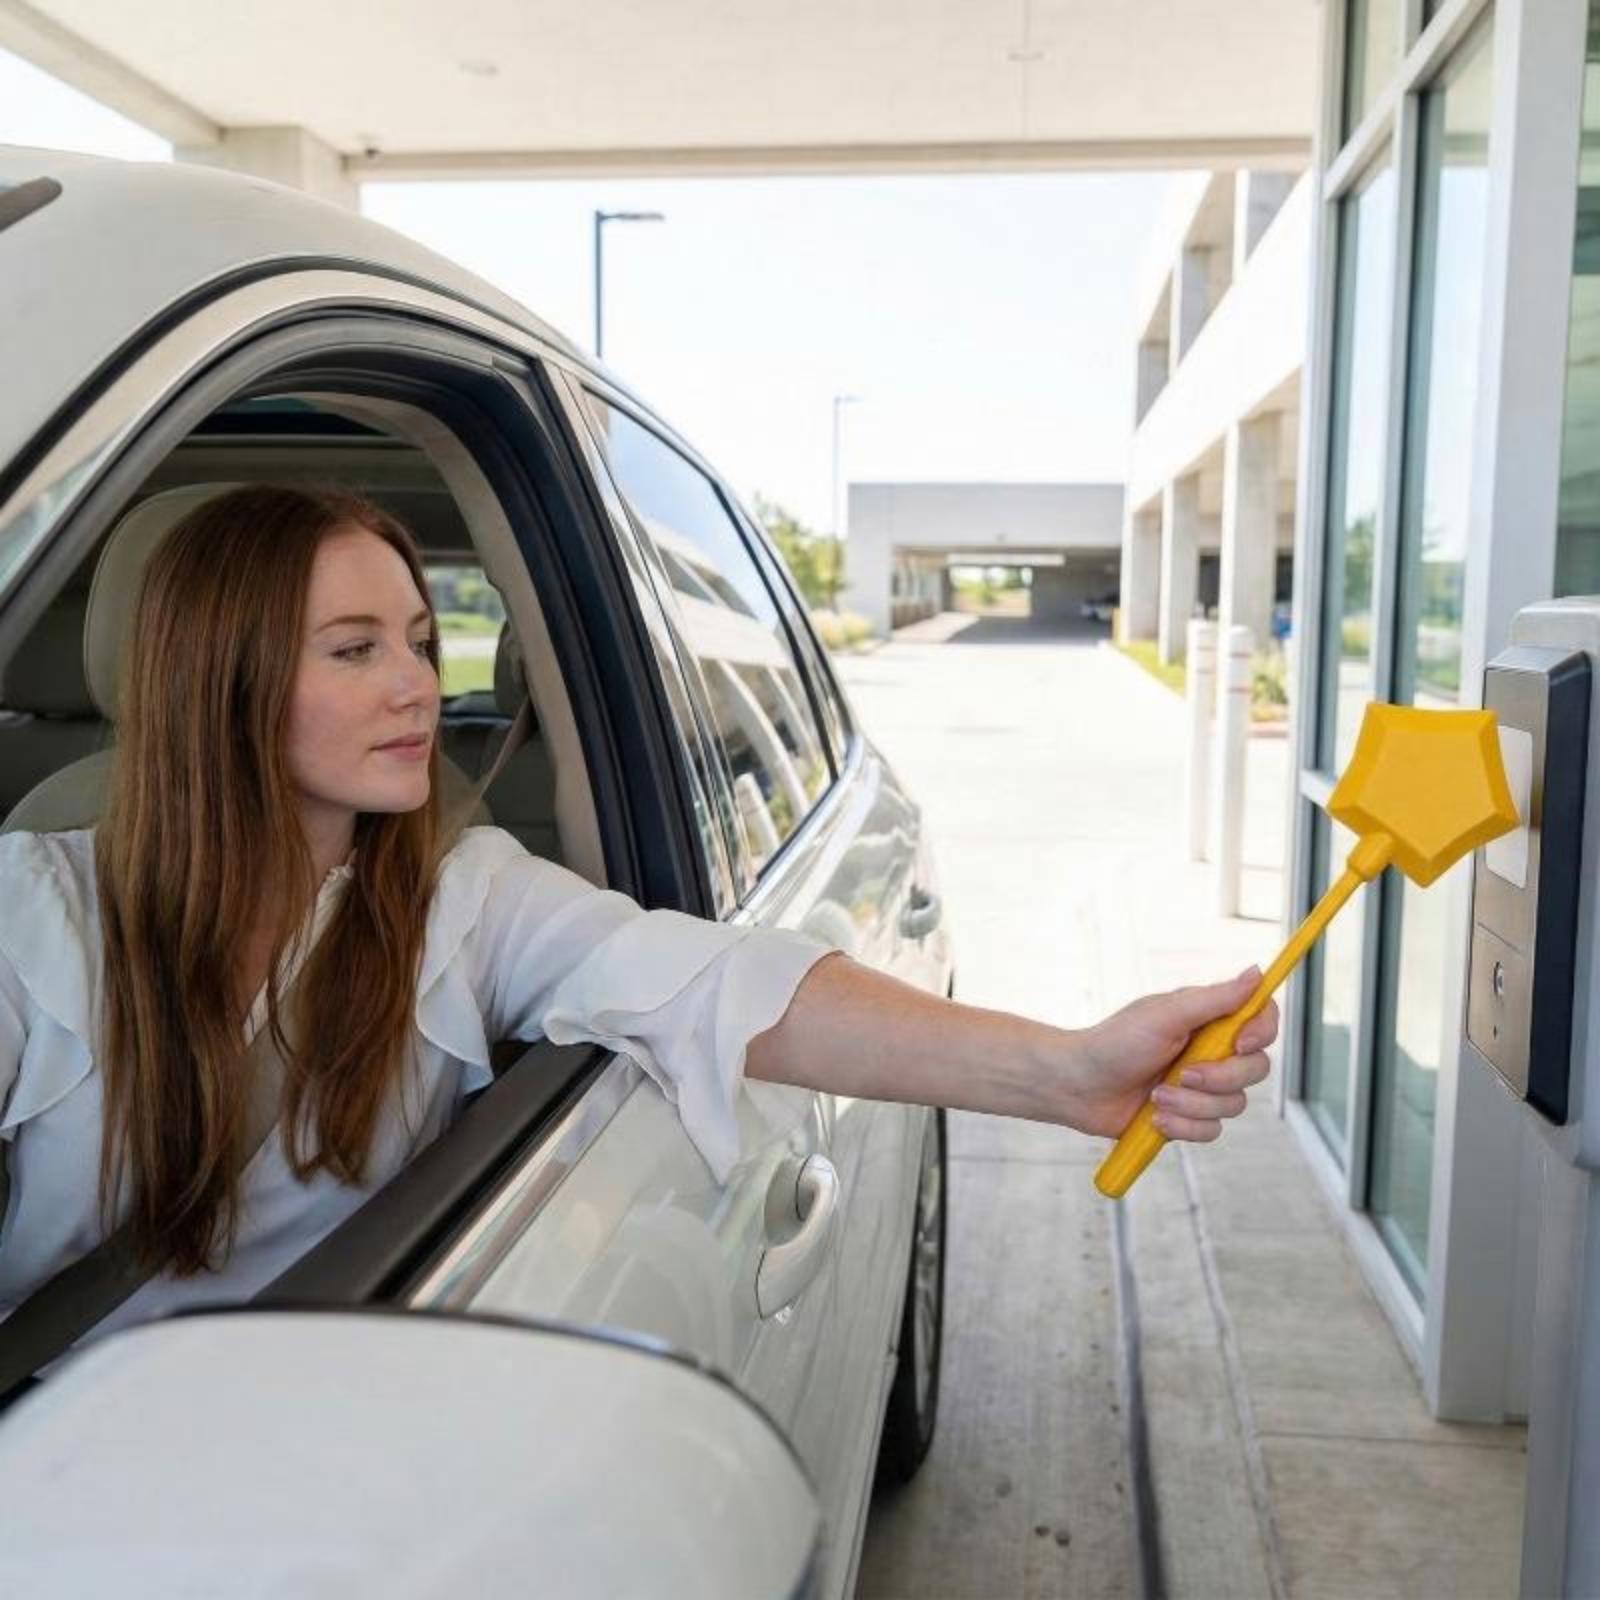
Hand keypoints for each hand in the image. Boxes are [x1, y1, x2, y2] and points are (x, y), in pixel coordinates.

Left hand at [1066, 967, 1277, 1142]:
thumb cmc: (1114, 1043)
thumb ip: (1215, 999)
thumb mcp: (1166, 1015)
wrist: (1078, 1086)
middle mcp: (1210, 1051)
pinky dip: (1183, 1127)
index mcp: (1208, 1020)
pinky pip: (1212, 1131)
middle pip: (1256, 1069)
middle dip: (1219, 1078)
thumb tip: (1257, 972)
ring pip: (1234, 1104)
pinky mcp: (1189, 1116)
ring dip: (1193, 1104)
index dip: (1261, 1032)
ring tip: (1157, 1096)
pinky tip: (1155, 1118)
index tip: (1239, 1042)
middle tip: (1182, 1073)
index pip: (1261, 1020)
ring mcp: (1202, 1086)